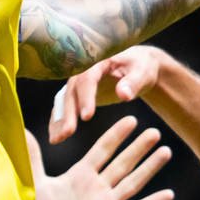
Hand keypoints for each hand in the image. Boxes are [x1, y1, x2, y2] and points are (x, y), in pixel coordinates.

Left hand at [28, 117, 173, 199]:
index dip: (116, 135)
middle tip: (156, 132)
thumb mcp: (35, 182)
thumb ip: (33, 157)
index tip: (132, 119)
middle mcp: (96, 187)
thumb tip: (22, 130)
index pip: (102, 150)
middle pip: (122, 162)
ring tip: (166, 151)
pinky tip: (169, 194)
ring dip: (150, 167)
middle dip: (139, 147)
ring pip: (132, 181)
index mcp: (79, 175)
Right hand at [48, 47, 165, 143]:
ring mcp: (78, 82)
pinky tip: (56, 137)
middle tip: (67, 133)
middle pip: (71, 91)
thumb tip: (123, 95)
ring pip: (64, 100)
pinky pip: (65, 107)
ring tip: (56, 139)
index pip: (88, 79)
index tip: (87, 117)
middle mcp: (82, 69)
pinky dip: (59, 121)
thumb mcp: (142, 72)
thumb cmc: (141, 67)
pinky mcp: (77, 93)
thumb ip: (133, 82)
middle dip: (68, 113)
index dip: (86, 97)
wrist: (136, 65)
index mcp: (98, 60)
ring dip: (59, 120)